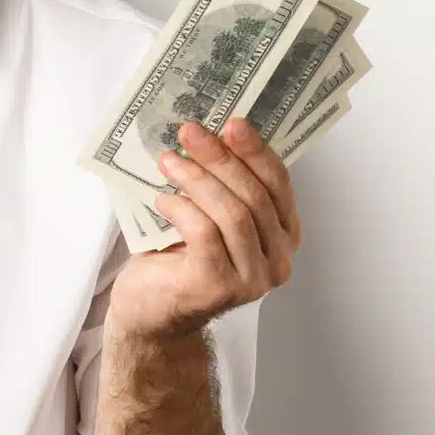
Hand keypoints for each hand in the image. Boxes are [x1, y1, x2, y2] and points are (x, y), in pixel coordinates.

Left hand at [107, 116, 301, 339]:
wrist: (150, 311)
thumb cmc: (179, 259)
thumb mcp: (211, 216)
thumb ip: (225, 186)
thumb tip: (212, 133)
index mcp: (284, 236)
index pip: (279, 185)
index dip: (256, 151)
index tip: (231, 123)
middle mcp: (278, 260)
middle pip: (255, 196)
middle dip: (221, 159)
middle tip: (190, 133)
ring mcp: (252, 279)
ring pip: (234, 214)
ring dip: (198, 179)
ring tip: (168, 161)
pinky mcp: (219, 287)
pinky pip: (205, 234)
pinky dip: (182, 209)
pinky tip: (162, 201)